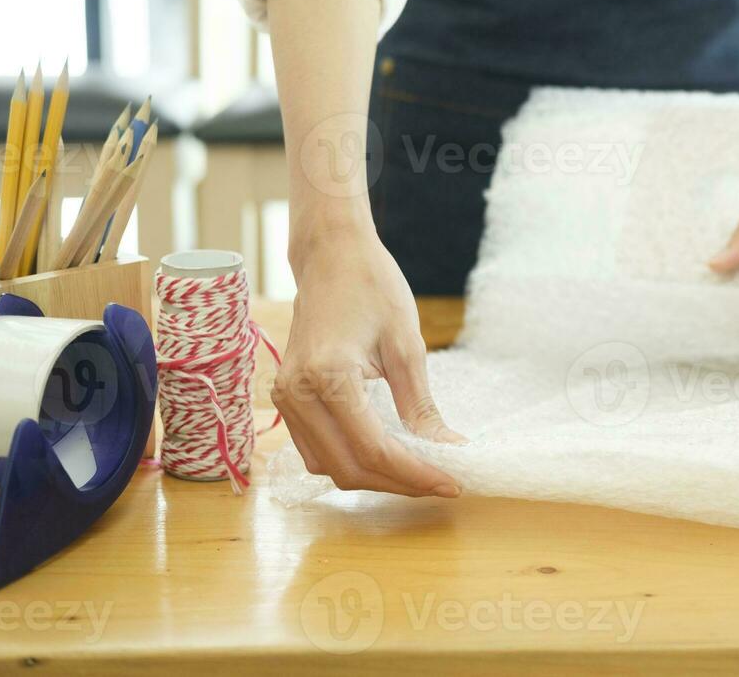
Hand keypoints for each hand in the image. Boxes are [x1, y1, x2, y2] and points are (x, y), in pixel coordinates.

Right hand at [273, 221, 463, 496]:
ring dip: (373, 477)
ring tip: (418, 473)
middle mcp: (297, 393)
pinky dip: (351, 459)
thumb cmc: (372, 286)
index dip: (414, 475)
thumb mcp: (407, 344)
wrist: (331, 255)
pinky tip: (387, 455)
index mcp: (328, 376)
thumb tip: (447, 449)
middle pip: (347, 468)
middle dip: (397, 483)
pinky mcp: (287, 398)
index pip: (373, 449)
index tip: (452, 483)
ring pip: (328, 466)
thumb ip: (421, 405)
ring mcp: (286, 398)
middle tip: (441, 483)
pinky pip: (316, 448)